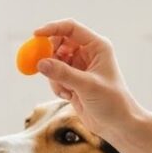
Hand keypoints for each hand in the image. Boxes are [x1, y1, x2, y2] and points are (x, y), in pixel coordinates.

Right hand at [34, 19, 151, 152]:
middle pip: (58, 43)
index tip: (35, 35)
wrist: (117, 124)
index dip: (52, 29)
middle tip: (41, 66)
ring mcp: (78, 66)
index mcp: (97, 46)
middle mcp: (87, 53)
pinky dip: (56, 86)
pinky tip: (69, 96)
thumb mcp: (87, 86)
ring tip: (67, 90)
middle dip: (49, 55)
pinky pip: (54, 76)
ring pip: (53, 62)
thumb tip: (40, 63)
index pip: (70, 29)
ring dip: (54, 76)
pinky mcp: (72, 80)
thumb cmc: (111, 101)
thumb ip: (63, 73)